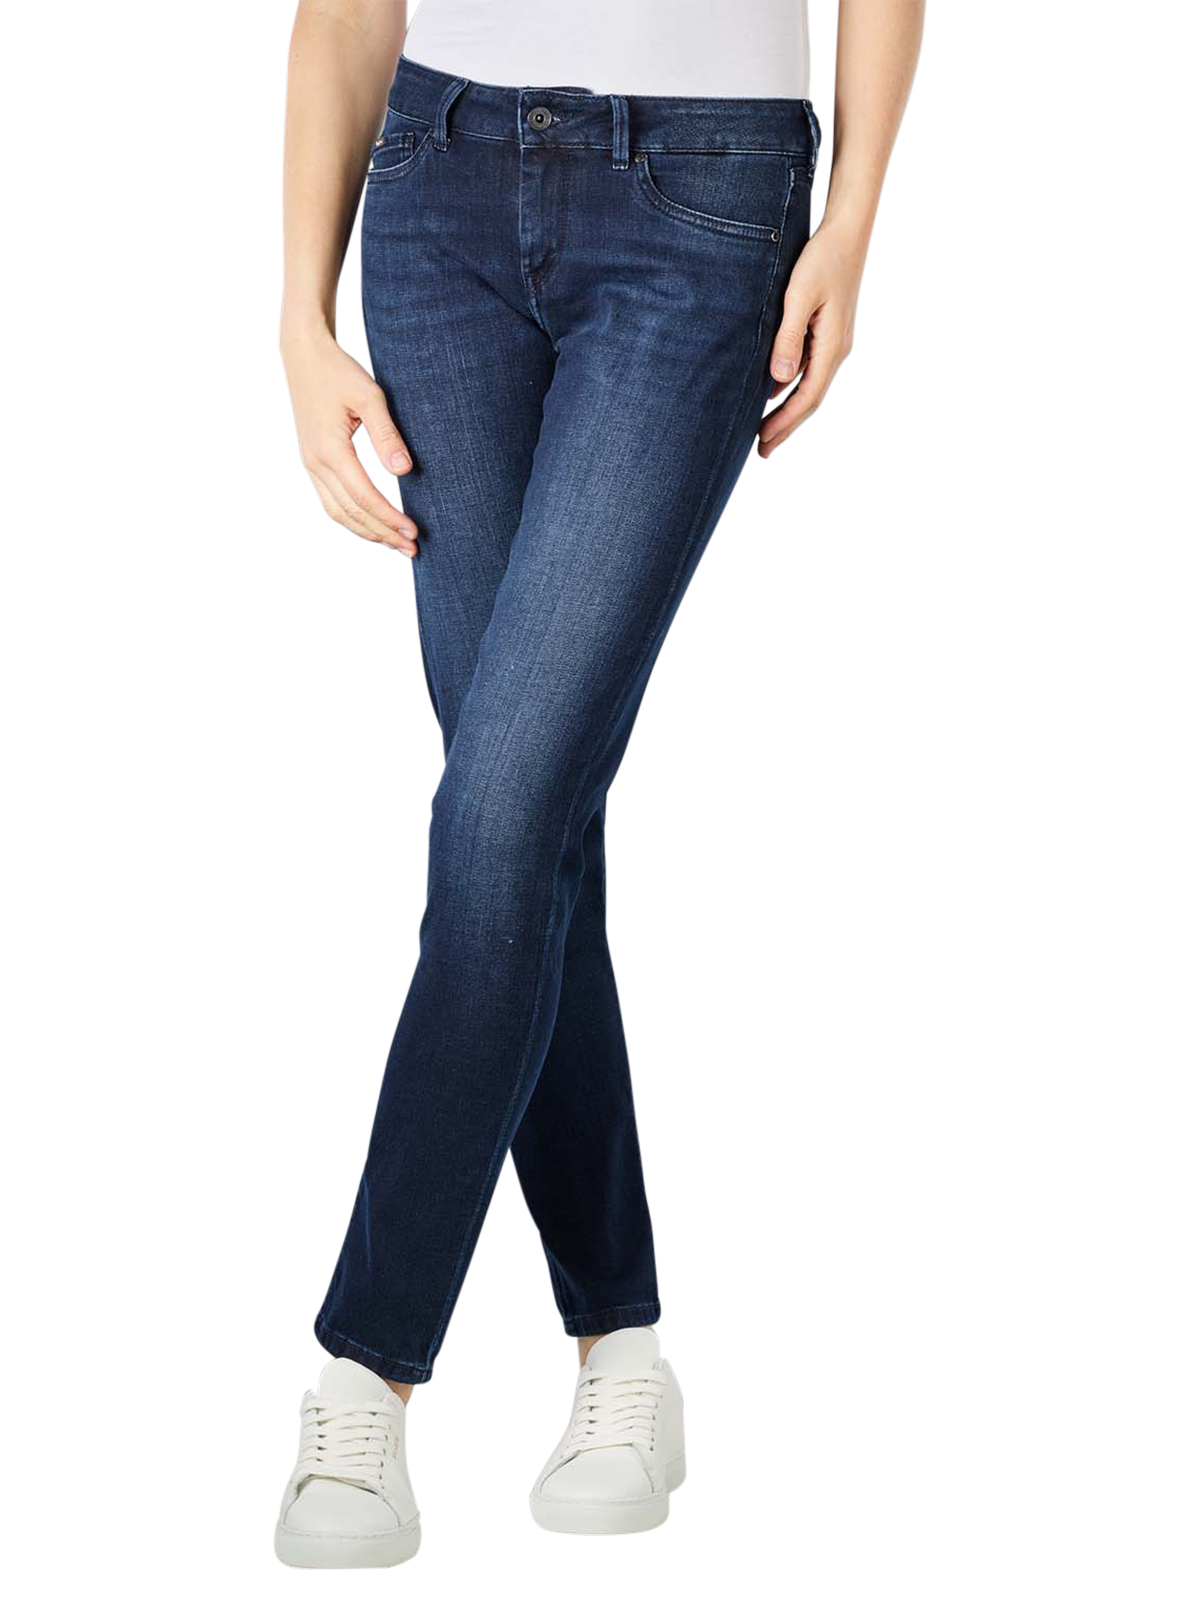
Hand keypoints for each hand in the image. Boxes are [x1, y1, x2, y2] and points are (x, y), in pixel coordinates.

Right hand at [280, 326, 419, 557]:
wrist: (304, 356)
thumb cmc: (339, 371)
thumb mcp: (369, 397)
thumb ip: (387, 435)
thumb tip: (405, 471)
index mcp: (330, 450)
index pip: (364, 497)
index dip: (389, 518)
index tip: (414, 533)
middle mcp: (316, 463)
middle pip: (351, 513)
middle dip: (382, 533)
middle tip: (412, 548)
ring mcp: (311, 464)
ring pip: (338, 511)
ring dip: (367, 530)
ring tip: (395, 542)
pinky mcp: (314, 461)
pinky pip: (332, 500)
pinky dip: (354, 516)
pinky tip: (375, 521)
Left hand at [757, 220, 866, 457]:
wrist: (847, 235)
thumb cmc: (822, 260)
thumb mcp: (799, 296)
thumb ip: (789, 337)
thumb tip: (780, 379)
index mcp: (831, 345)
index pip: (807, 395)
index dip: (785, 421)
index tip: (764, 440)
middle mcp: (835, 349)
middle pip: (809, 398)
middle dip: (786, 426)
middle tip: (762, 450)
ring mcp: (833, 342)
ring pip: (809, 386)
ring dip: (788, 409)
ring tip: (766, 430)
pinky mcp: (827, 333)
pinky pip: (808, 369)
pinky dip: (792, 388)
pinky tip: (774, 394)